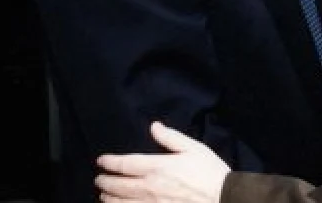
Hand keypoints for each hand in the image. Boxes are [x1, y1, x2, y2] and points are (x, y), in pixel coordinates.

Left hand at [96, 121, 229, 202]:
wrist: (222, 198)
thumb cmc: (209, 172)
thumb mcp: (193, 148)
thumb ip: (170, 137)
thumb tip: (154, 126)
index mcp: (158, 167)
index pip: (125, 164)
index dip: (110, 162)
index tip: (101, 161)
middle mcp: (150, 187)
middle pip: (118, 185)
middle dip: (105, 182)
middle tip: (98, 179)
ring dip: (109, 199)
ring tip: (103, 196)